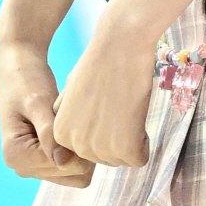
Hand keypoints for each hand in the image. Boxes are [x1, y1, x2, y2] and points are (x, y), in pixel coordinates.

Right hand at [0, 39, 95, 187]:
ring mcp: (34, 166)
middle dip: (80, 146)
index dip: (78, 145)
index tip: (75, 116)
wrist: (18, 67)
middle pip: (73, 173)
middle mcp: (22, 167)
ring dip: (81, 148)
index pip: (64, 166)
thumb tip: (63, 162)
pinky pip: (74, 165)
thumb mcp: (38, 103)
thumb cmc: (27, 80)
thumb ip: (49, 134)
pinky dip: (78, 147)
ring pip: (77, 172)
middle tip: (74, 115)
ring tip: (72, 120)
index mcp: (16, 157)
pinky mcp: (44, 159)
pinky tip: (72, 125)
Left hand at [51, 11, 152, 169]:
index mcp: (61, 133)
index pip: (87, 150)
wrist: (119, 46)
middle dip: (116, 138)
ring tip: (128, 109)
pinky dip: (144, 142)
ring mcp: (100, 148)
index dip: (101, 131)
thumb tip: (78, 131)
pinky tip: (138, 117)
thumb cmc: (98, 63)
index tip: (106, 107)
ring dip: (131, 139)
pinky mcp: (125, 147)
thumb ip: (70, 117)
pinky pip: (139, 159)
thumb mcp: (71, 94)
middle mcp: (77, 145)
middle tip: (120, 107)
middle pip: (105, 158)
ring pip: (122, 159)